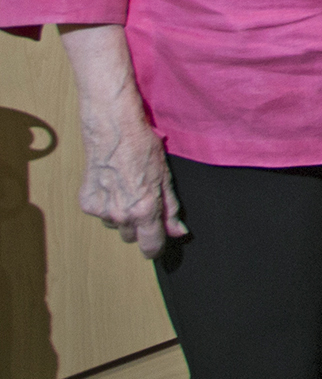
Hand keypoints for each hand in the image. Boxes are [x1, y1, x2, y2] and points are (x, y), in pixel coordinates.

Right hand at [76, 113, 184, 257]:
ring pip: (116, 225)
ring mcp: (101, 210)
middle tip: (144, 201)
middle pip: (132, 237)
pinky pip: (101, 214)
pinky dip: (108, 205)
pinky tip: (113, 186)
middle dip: (140, 226)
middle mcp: (121, 215)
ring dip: (123, 215)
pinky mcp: (87, 203)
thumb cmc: (142, 149)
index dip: (156, 247)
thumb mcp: (165, 178)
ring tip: (128, 189)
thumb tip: (178, 232)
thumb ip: (171, 209)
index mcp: (144, 210)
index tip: (158, 244)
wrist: (113, 131)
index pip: (150, 246)